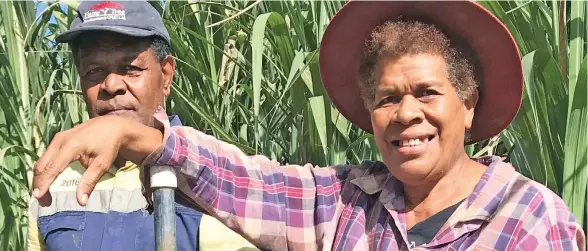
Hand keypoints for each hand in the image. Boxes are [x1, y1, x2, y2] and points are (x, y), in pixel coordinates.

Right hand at [32, 115, 162, 205]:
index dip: (44, 183)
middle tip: (44, 201)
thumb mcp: (102, 164)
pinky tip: (49, 180)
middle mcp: (60, 140)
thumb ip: (90, 181)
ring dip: (40, 177)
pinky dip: (45, 169)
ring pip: (42, 160)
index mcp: (72, 146)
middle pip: (42, 165)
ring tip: (45, 194)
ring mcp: (58, 138)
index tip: (38, 197)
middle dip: (39, 184)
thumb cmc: (109, 145)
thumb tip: (81, 202)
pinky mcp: (58, 138)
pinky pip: (47, 156)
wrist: (113, 126)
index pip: (53, 168)